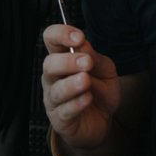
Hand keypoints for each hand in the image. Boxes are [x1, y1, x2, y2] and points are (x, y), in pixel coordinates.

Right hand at [42, 23, 120, 148]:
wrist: (103, 121)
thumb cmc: (99, 90)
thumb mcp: (106, 70)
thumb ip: (96, 58)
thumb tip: (83, 45)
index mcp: (63, 57)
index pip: (51, 38)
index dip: (61, 34)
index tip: (79, 38)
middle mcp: (54, 76)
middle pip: (49, 64)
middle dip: (67, 61)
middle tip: (86, 62)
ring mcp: (54, 98)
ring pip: (55, 89)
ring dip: (71, 83)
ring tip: (86, 80)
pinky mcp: (59, 119)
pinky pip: (65, 110)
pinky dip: (77, 103)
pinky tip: (88, 98)